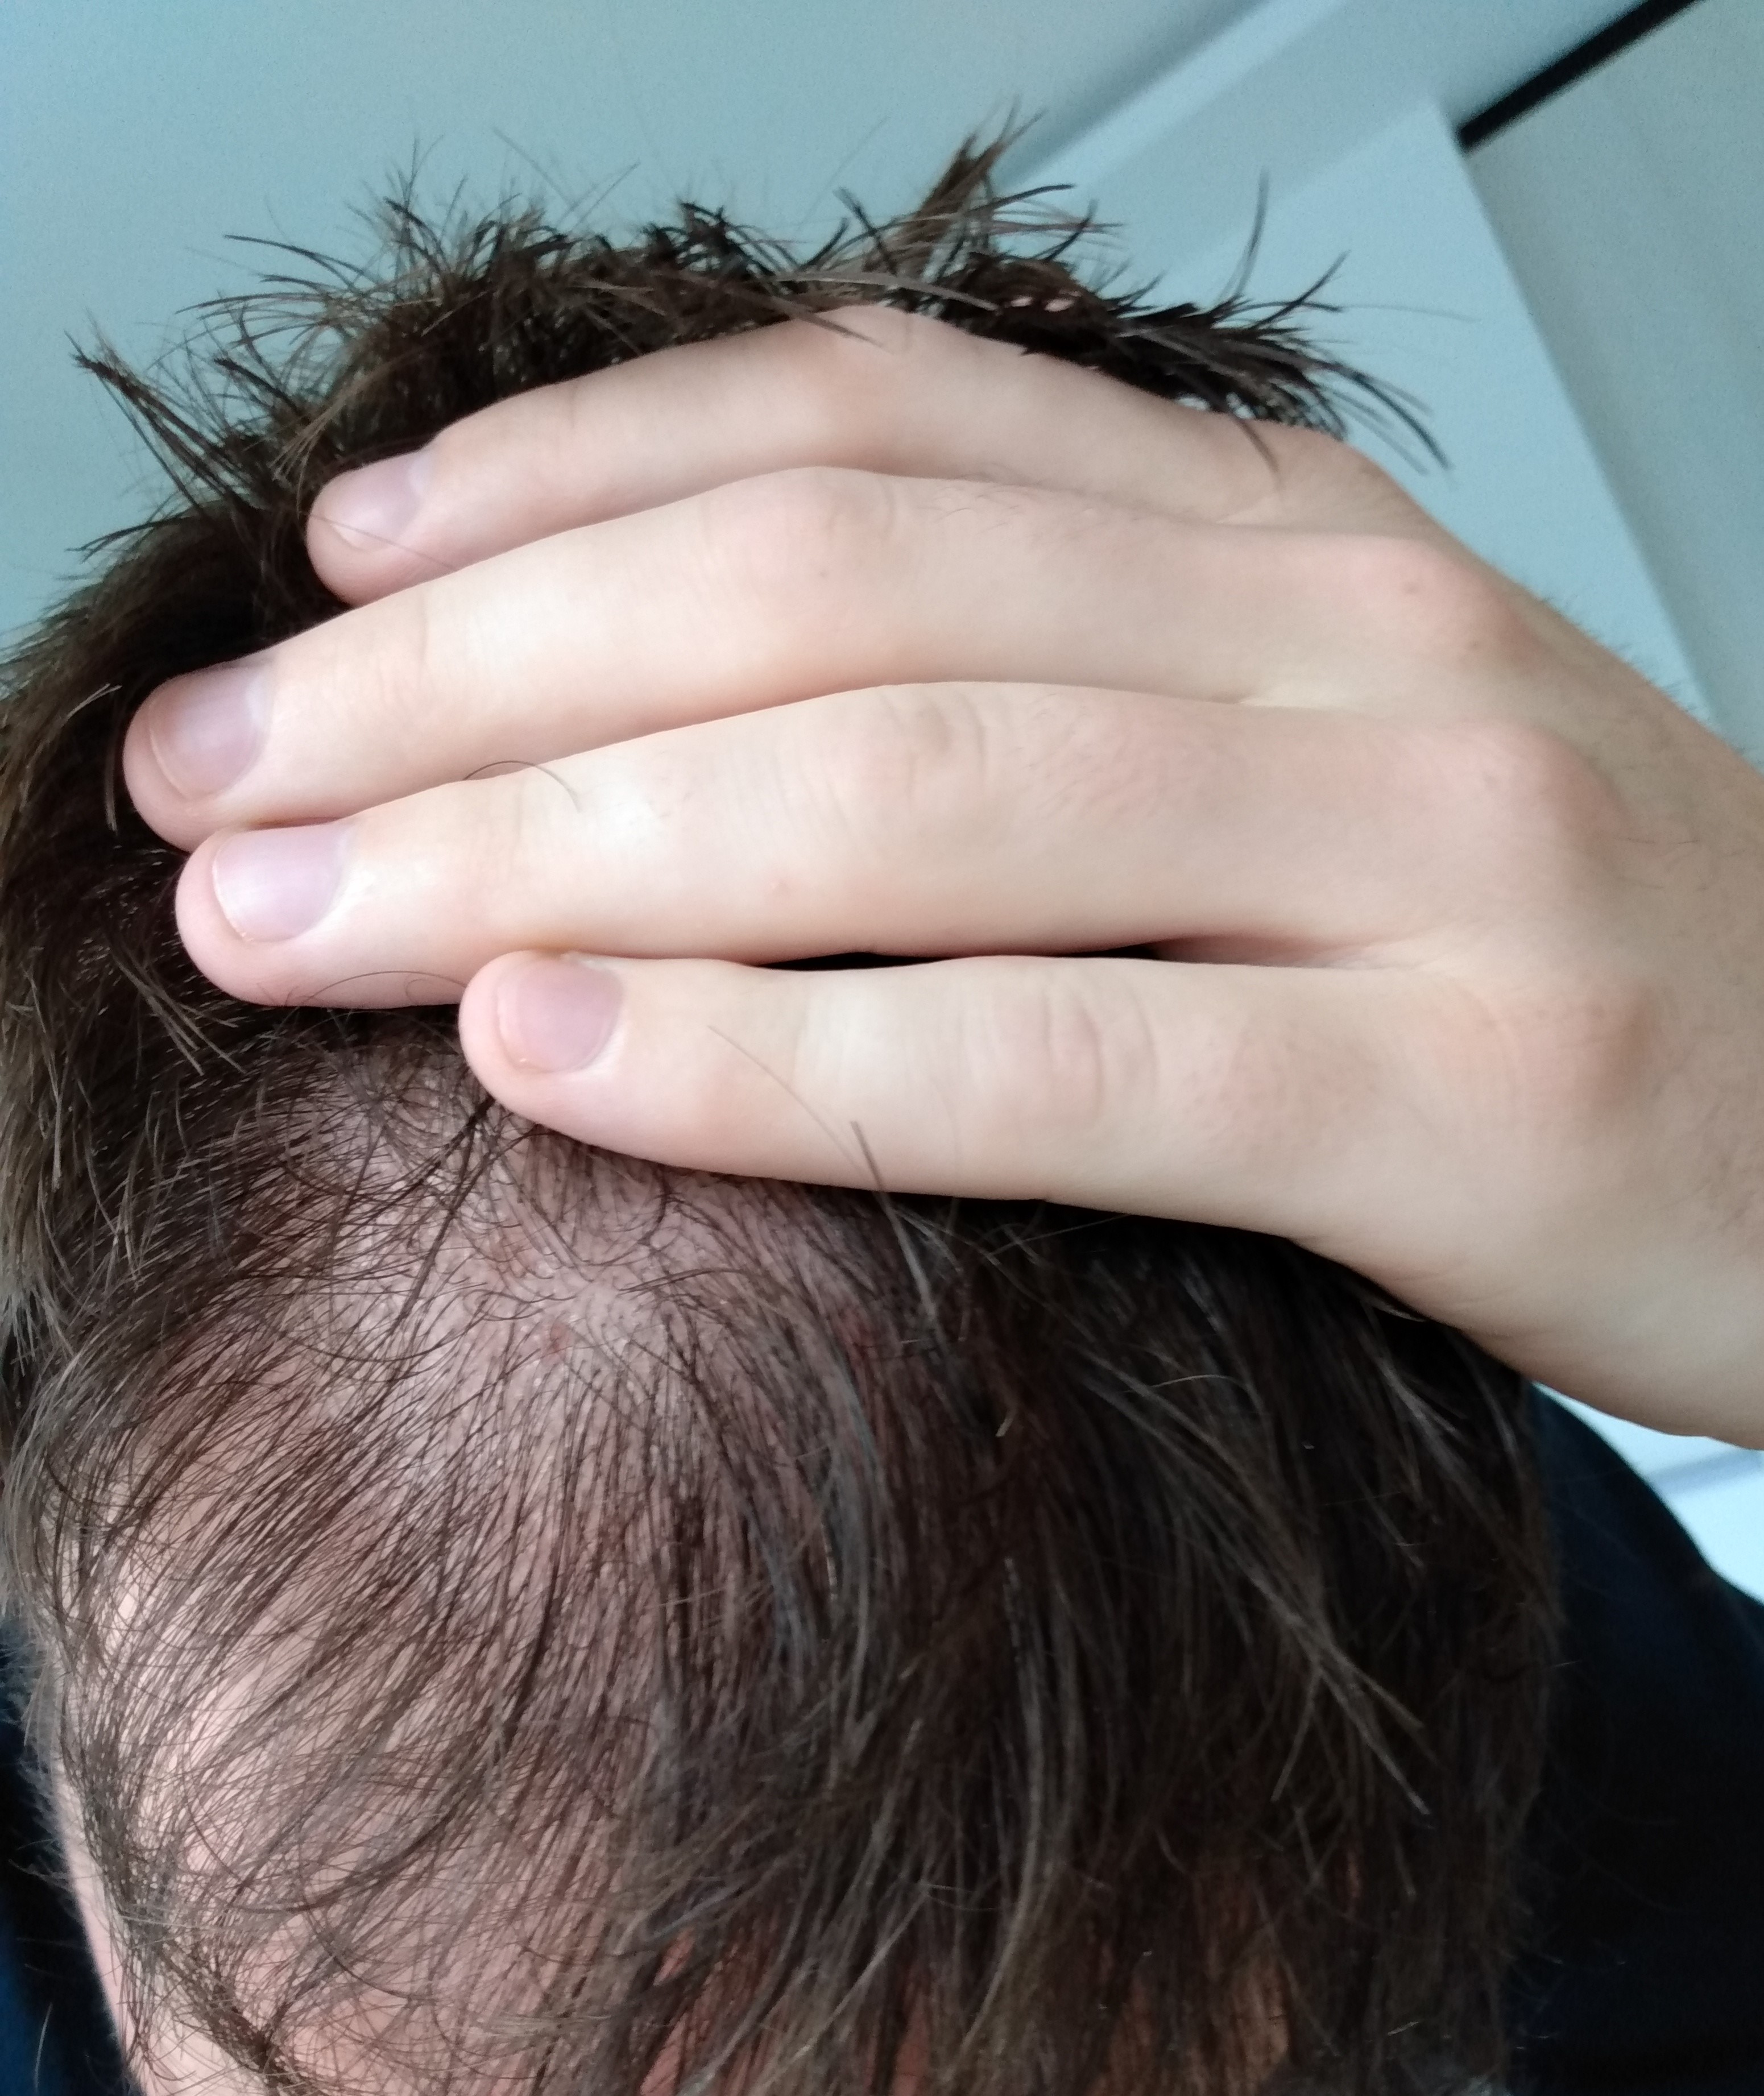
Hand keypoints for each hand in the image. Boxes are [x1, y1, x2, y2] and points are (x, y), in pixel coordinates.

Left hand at [122, 308, 1763, 1442]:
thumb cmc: (1556, 960)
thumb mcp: (1319, 750)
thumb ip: (1056, 689)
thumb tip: (685, 720)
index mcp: (1293, 543)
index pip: (867, 427)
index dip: (560, 477)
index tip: (338, 570)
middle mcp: (1350, 652)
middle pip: (823, 601)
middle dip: (470, 682)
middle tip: (226, 775)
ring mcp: (1424, 861)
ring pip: (907, 801)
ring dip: (549, 849)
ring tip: (294, 910)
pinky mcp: (1461, 1096)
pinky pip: (1053, 1056)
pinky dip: (778, 1061)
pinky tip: (549, 1057)